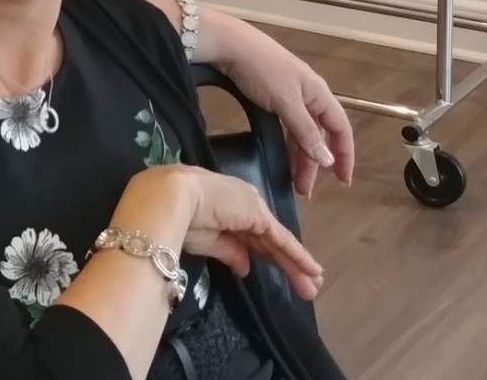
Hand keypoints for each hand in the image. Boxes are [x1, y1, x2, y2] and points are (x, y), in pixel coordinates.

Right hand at [175, 166, 325, 301]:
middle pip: (270, 243)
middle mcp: (245, 206)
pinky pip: (282, 240)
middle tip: (306, 287)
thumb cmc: (180, 218)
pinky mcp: (260, 216)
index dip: (267, 257)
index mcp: (228, 209)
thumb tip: (246, 268)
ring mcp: (254, 209)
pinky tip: (312, 270)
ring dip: (297, 266)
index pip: (253, 238)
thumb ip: (230, 252)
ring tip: (314, 287)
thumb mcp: (206, 240)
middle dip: (288, 265)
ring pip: (279, 243)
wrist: (171, 198)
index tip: (281, 275)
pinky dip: (298, 256)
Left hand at [204, 8, 355, 198]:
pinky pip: (286, 126)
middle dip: (315, 164)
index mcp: (319, 94)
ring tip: (294, 182)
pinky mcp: (271, 96)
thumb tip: (327, 160)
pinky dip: (287, 143)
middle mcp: (309, 95)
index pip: (340, 129)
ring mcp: (289, 95)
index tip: (343, 181)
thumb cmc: (262, 69)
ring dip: (299, 157)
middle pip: (319, 135)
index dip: (344, 155)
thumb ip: (306, 132)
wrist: (228, 43)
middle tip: (306, 191)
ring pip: (301, 132)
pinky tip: (283, 158)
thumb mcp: (286, 103)